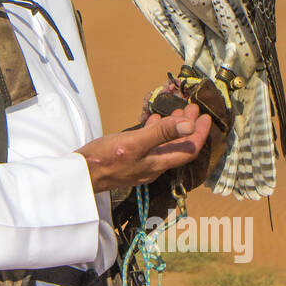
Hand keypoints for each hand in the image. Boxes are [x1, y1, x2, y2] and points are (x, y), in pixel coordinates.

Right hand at [76, 104, 212, 193]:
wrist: (80, 176)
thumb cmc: (104, 159)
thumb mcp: (134, 143)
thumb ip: (161, 134)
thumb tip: (190, 126)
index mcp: (157, 163)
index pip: (188, 150)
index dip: (200, 134)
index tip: (205, 117)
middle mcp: (153, 167)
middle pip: (178, 147)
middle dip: (188, 128)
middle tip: (191, 109)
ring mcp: (141, 165)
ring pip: (165, 146)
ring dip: (173, 128)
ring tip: (176, 112)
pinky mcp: (130, 161)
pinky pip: (151, 146)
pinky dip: (156, 132)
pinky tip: (152, 121)